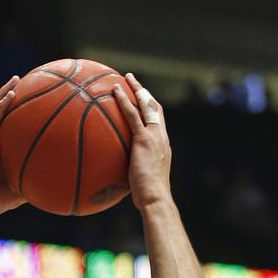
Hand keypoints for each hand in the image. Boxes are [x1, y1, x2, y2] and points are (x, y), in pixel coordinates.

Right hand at [0, 77, 25, 220]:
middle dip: (7, 95)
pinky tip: (10, 94)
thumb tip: (54, 187)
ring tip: (15, 80)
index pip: (4, 125)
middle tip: (20, 81)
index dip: (12, 111)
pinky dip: (1, 106)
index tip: (26, 100)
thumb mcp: (19, 191)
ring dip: (3, 93)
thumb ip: (33, 184)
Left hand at [113, 73, 172, 209]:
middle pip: (155, 109)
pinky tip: (114, 90)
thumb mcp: (142, 186)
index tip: (143, 102)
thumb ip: (133, 178)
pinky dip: (124, 100)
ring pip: (146, 105)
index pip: (158, 124)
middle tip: (134, 83)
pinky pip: (132, 114)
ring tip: (124, 78)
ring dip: (136, 89)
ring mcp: (154, 137)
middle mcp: (161, 138)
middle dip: (145, 94)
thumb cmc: (148, 199)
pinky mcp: (143, 139)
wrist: (156, 199)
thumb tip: (117, 184)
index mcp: (163, 148)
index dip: (151, 111)